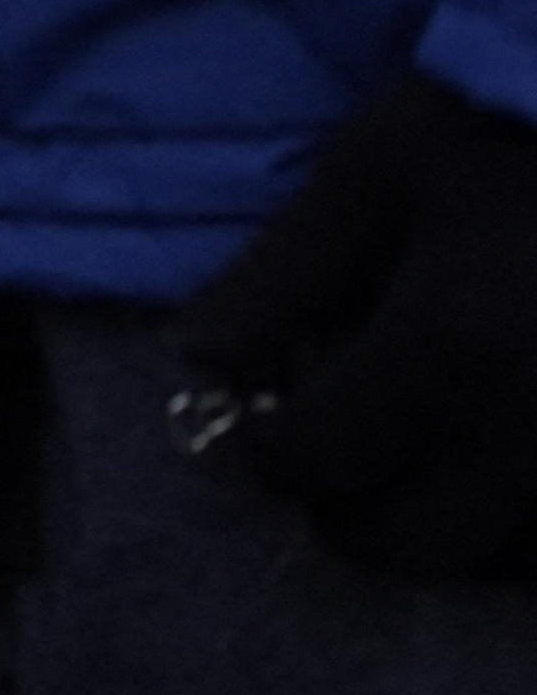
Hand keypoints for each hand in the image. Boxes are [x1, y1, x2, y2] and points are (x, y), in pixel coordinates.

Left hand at [178, 71, 536, 581]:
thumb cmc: (505, 128)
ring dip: (453, 526)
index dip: (269, 452)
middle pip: (415, 544)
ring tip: (430, 451)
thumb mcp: (376, 173)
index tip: (265, 424)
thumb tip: (191, 357)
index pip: (322, 462)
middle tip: (342, 448)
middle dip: (355, 510)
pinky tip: (501, 456)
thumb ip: (279, 276)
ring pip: (509, 565)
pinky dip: (523, 519)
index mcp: (454, 352)